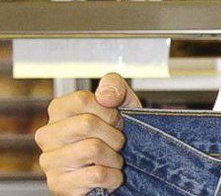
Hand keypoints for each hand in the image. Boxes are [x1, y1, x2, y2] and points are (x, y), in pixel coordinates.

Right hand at [35, 73, 141, 194]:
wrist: (123, 168)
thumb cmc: (116, 132)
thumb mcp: (123, 101)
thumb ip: (114, 85)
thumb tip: (105, 96)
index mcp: (59, 110)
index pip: (82, 99)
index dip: (108, 110)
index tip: (115, 120)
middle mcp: (47, 134)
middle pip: (87, 123)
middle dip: (114, 134)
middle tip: (116, 141)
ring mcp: (49, 160)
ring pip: (92, 149)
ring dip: (115, 156)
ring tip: (112, 158)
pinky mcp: (58, 184)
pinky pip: (97, 175)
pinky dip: (114, 176)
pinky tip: (109, 175)